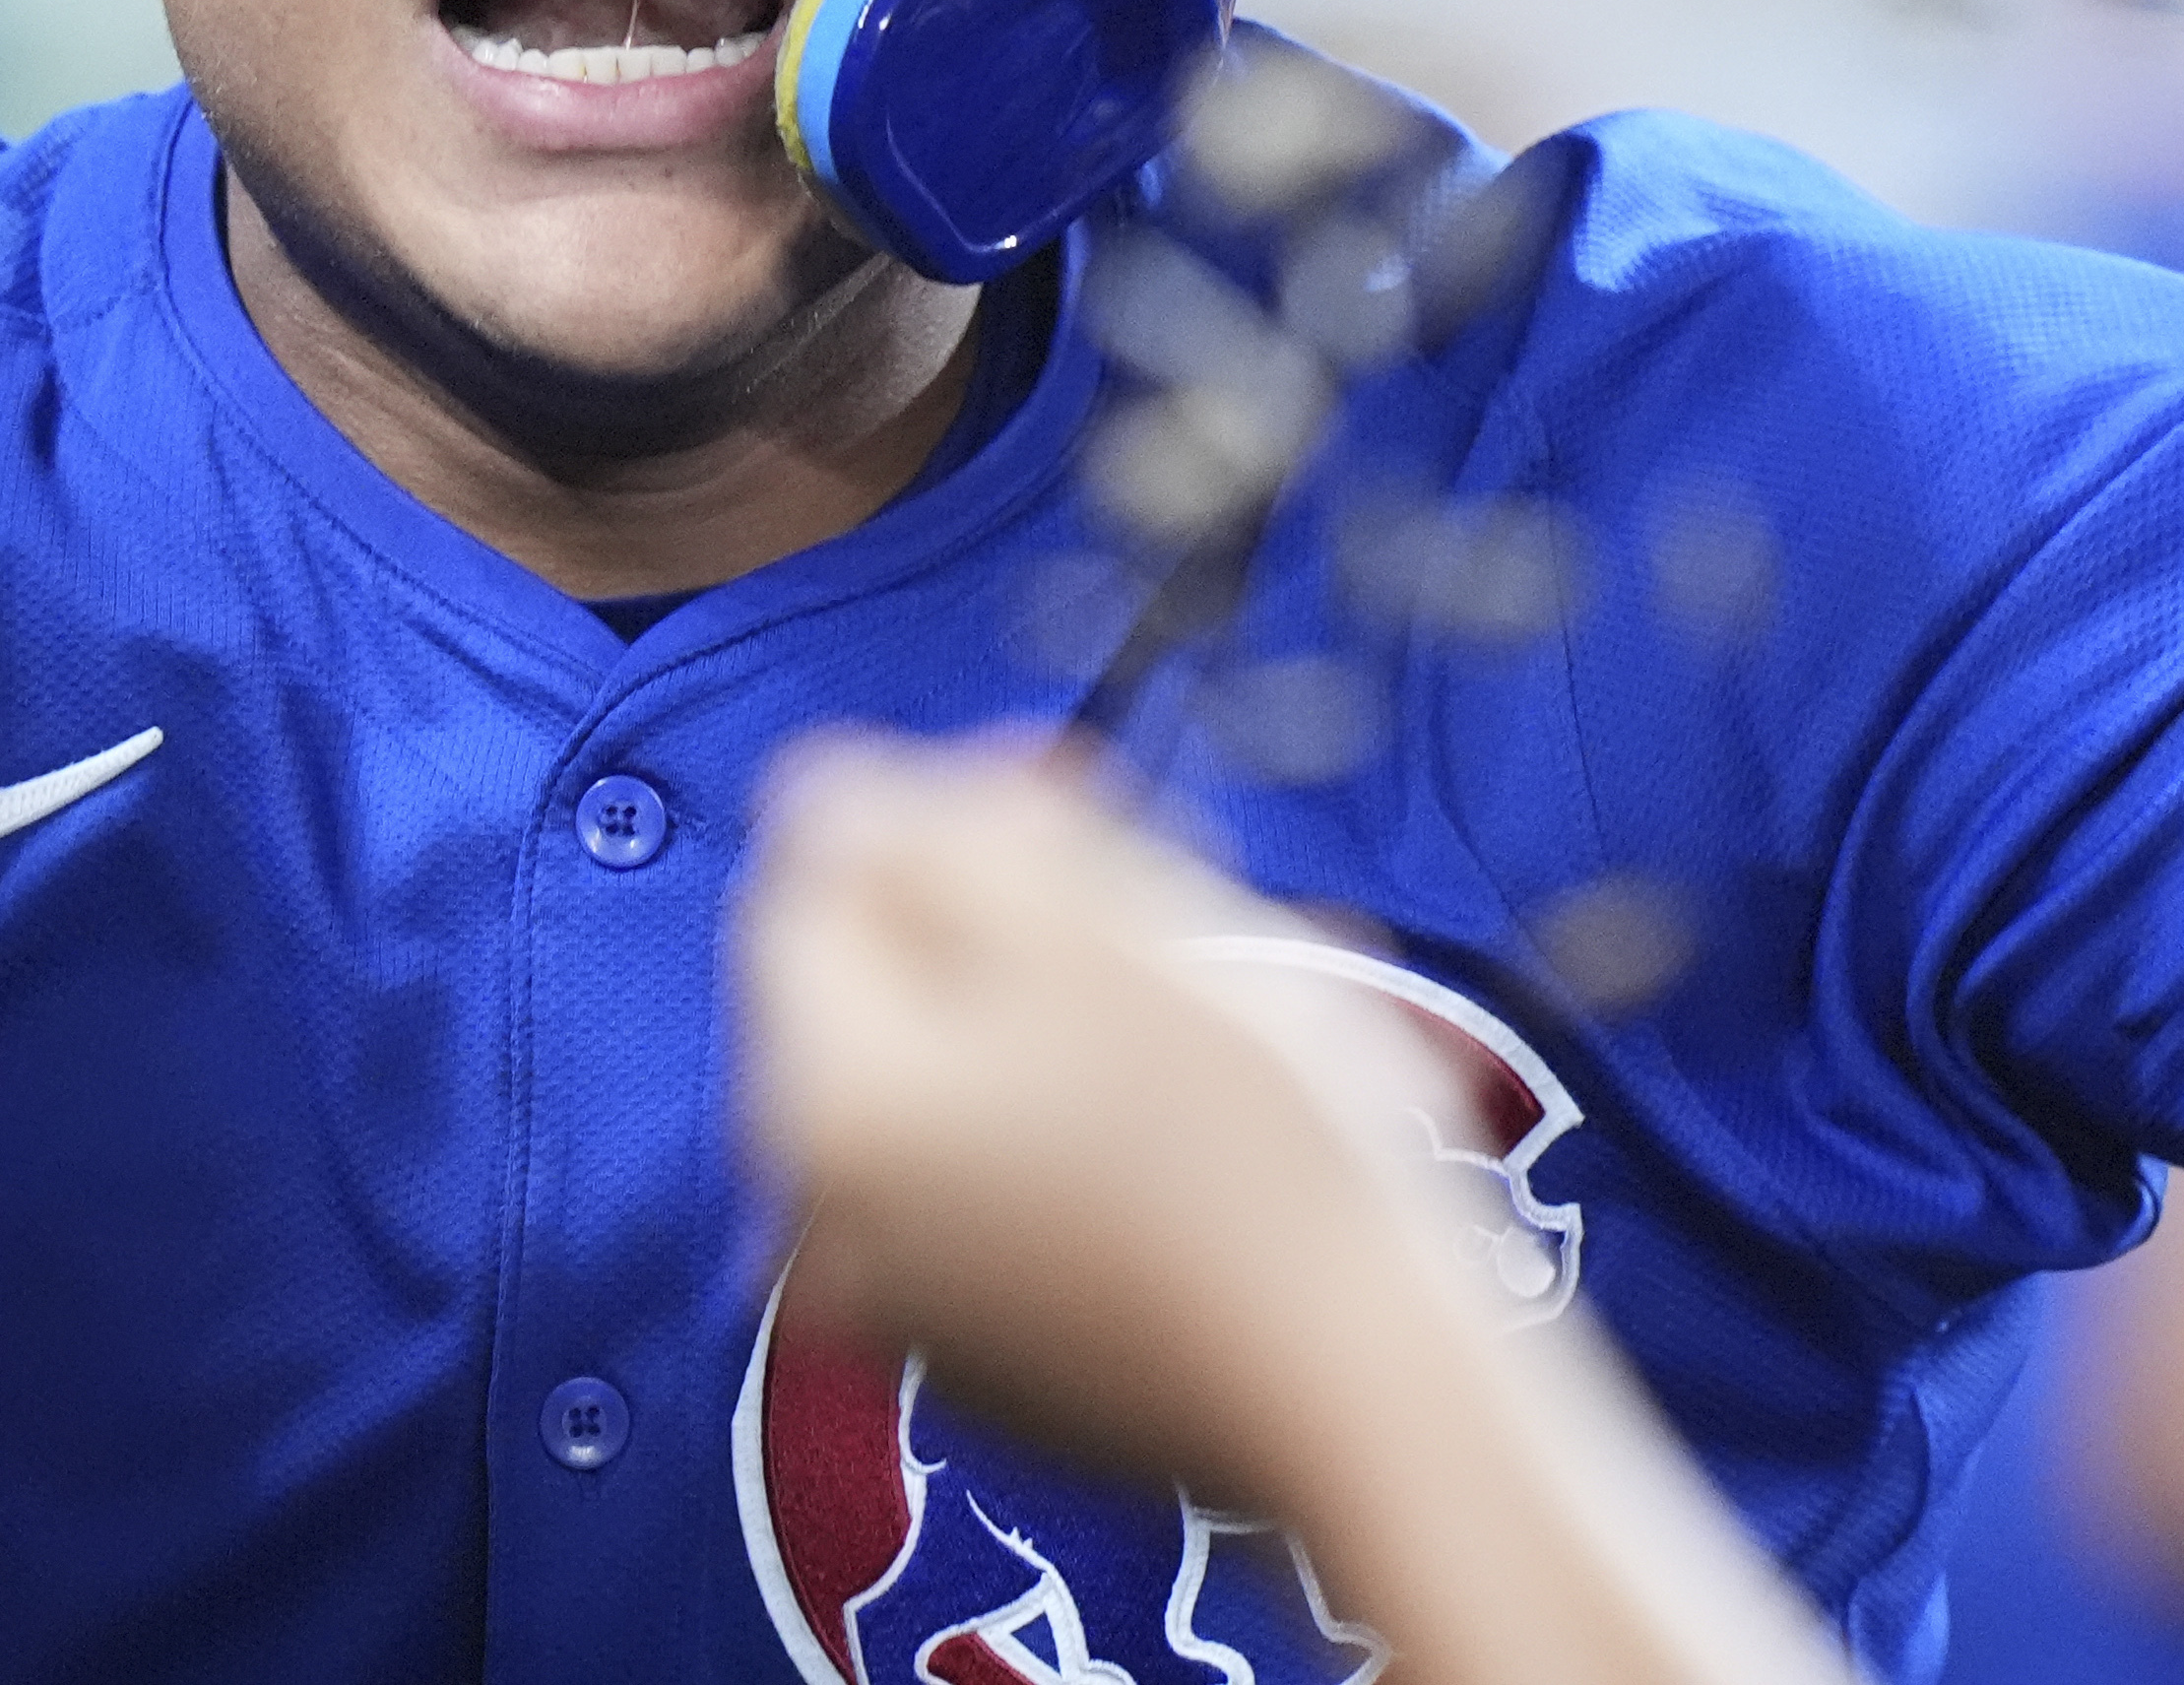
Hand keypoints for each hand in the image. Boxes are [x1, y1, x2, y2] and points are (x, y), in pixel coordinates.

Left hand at [735, 737, 1861, 1684]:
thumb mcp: (1087, 924)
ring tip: (1226, 1023)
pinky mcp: (1005, 1376)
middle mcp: (822, 1218)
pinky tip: (1213, 1151)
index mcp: (824, 1094)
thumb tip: (832, 788)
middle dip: (1011, 924)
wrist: (1365, 1396)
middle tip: (1173, 910)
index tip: (1080, 794)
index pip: (818, 874)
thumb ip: (931, 833)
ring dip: (1064, 1028)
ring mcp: (910, 1312)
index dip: (944, 803)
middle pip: (887, 990)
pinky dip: (1087, 1148)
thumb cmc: (1249, 1143)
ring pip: (962, 1093)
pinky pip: (1012, 1205)